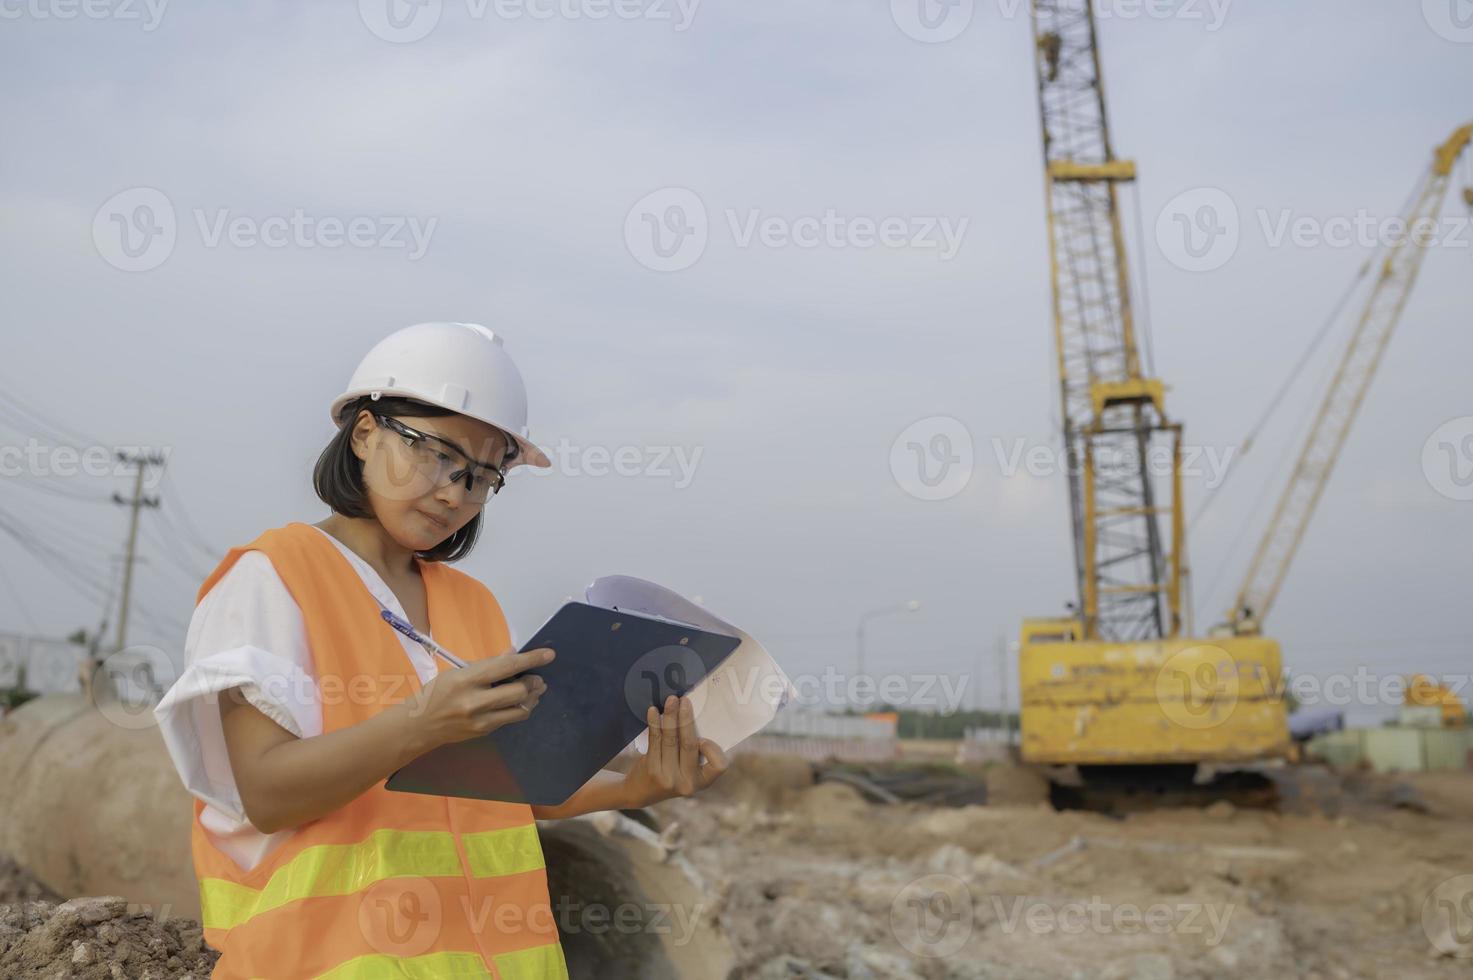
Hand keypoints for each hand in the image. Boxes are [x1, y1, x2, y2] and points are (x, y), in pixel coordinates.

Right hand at [399, 646, 553, 749]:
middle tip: (538, 678)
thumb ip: (487, 665)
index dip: (530, 660)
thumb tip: (513, 654)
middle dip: (533, 683)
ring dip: (532, 697)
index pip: (505, 667)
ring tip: (535, 689)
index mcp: (466, 680)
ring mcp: (480, 720)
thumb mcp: (457, 672)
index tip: (549, 655)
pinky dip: (520, 708)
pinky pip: (511, 719)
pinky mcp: (484, 732)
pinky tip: (521, 702)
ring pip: (520, 708)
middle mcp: (475, 701)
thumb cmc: (437, 692)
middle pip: (518, 691)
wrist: (420, 725)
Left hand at [620, 694, 728, 807]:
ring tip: (671, 700)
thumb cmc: (671, 773)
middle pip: (690, 745)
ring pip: (671, 739)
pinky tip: (653, 711)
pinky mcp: (652, 769)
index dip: (713, 749)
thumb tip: (695, 715)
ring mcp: (668, 777)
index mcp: (702, 782)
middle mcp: (686, 782)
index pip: (719, 766)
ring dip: (671, 716)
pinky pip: (655, 740)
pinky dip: (655, 723)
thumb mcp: (688, 770)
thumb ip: (696, 752)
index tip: (703, 738)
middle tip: (685, 700)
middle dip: (687, 719)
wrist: (641, 792)